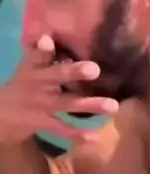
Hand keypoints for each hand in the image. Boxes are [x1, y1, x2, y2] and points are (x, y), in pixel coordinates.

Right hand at [0, 36, 118, 145]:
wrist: (1, 115)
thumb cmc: (25, 84)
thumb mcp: (29, 67)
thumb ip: (41, 53)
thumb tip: (49, 36)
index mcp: (34, 68)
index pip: (36, 56)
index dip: (42, 49)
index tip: (48, 41)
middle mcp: (39, 84)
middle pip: (56, 76)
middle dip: (74, 73)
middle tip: (95, 69)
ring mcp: (43, 105)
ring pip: (68, 104)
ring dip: (90, 105)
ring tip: (113, 106)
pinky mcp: (44, 124)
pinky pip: (63, 130)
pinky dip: (78, 135)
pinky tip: (96, 137)